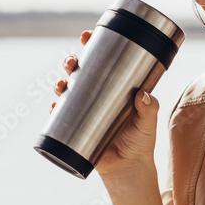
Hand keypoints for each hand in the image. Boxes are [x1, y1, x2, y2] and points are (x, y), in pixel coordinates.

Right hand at [53, 31, 159, 176]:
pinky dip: (55, 109)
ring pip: (67, 90)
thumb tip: (143, 95)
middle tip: (72, 62)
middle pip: (79, 72)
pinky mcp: (75, 129)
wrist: (129, 169)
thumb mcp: (148, 123)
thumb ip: (149, 109)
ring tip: (62, 83)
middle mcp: (96, 96)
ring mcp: (84, 111)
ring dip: (60, 82)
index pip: (101, 60)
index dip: (92, 45)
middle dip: (71, 62)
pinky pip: (60, 116)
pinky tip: (55, 105)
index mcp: (114, 87)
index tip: (86, 35)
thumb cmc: (141, 142)